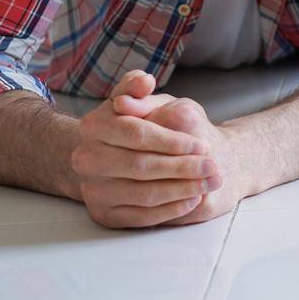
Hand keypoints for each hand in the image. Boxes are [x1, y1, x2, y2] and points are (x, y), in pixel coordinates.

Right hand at [69, 70, 222, 228]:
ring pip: (143, 193)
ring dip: (182, 190)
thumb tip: (143, 82)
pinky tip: (192, 199)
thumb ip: (140, 88)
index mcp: (93, 126)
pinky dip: (170, 209)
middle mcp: (85, 159)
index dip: (173, 141)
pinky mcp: (103, 214)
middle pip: (141, 166)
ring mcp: (92, 189)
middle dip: (183, 167)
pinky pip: (141, 217)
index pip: (137, 133)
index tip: (203, 145)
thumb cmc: (142, 126)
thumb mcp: (144, 101)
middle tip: (212, 167)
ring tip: (209, 183)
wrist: (119, 158)